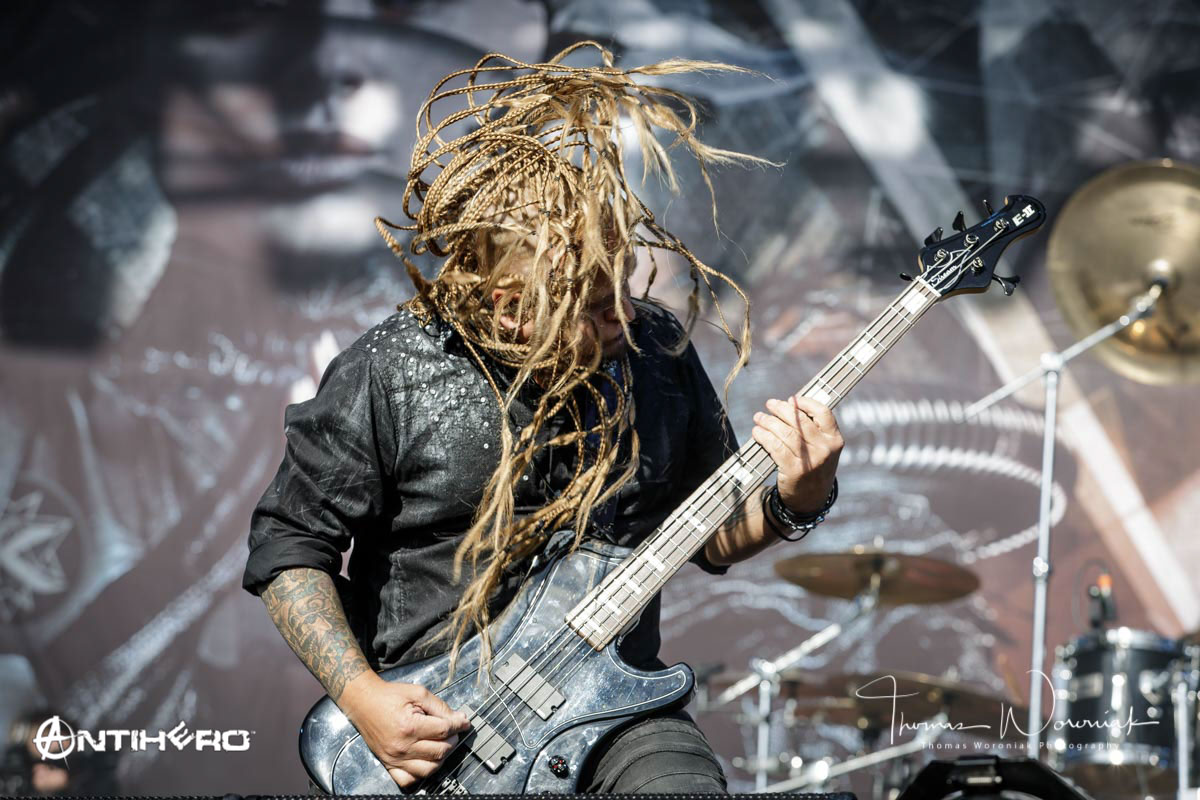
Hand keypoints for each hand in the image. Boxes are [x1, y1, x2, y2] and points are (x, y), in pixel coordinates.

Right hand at [339, 673, 471, 787]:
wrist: (364, 702)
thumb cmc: (389, 696)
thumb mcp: (418, 693)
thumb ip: (440, 707)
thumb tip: (459, 718)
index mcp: (410, 726)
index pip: (444, 730)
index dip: (458, 725)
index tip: (464, 721)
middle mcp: (402, 746)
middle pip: (440, 751)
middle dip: (452, 740)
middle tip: (453, 731)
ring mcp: (394, 758)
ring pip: (429, 769)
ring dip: (441, 758)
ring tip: (441, 744)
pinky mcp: (388, 764)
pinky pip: (408, 780)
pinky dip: (421, 774)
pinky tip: (425, 760)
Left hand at [751, 394, 843, 514]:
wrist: (810, 499)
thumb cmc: (814, 467)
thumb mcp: (823, 449)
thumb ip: (814, 429)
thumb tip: (791, 403)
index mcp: (835, 440)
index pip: (823, 412)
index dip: (805, 402)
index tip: (792, 398)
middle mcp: (825, 449)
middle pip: (800, 421)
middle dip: (781, 409)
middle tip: (770, 404)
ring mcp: (810, 460)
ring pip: (785, 433)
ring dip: (768, 422)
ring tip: (759, 417)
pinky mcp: (794, 470)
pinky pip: (775, 447)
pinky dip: (764, 437)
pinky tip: (757, 432)